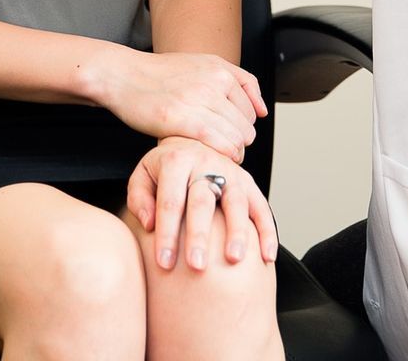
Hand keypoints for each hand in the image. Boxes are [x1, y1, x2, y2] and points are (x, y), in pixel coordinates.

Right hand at [88, 48, 264, 162]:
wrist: (122, 75)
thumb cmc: (159, 75)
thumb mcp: (201, 64)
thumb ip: (236, 82)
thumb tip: (262, 111)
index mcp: (220, 68)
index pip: (251, 109)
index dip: (241, 128)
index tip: (227, 136)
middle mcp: (214, 82)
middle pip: (246, 126)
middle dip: (238, 143)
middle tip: (220, 150)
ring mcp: (198, 100)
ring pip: (236, 138)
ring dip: (230, 153)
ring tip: (213, 155)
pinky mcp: (182, 119)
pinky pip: (218, 144)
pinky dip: (219, 156)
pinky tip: (207, 156)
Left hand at [128, 137, 278, 271]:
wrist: (191, 141)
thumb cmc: (164, 170)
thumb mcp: (143, 176)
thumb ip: (140, 199)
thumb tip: (150, 224)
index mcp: (175, 161)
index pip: (170, 201)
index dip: (166, 233)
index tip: (164, 263)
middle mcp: (205, 163)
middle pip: (202, 202)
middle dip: (199, 236)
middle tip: (196, 266)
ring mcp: (230, 172)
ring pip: (236, 203)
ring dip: (236, 232)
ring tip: (233, 259)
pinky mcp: (249, 182)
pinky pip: (261, 207)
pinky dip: (267, 232)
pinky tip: (267, 256)